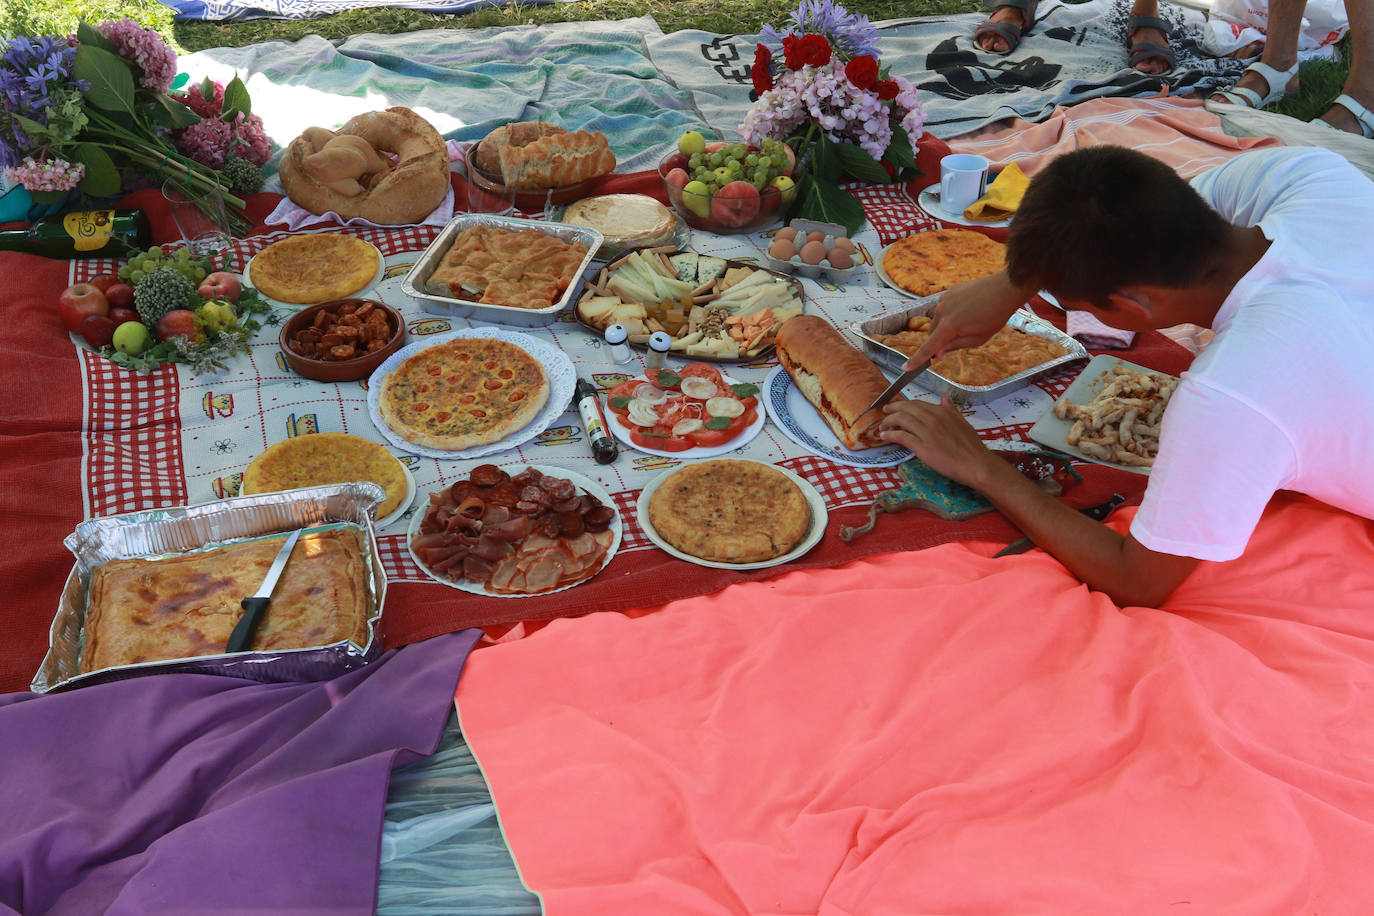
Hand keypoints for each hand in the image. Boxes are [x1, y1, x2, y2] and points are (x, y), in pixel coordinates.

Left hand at [877, 394, 998, 487]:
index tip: (897, 407)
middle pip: (906, 408)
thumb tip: (945, 395)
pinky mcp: (922, 447)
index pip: (917, 404)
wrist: (976, 464)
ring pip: (900, 420)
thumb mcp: (962, 422)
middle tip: (884, 412)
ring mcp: (927, 432)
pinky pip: (900, 436)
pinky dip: (889, 434)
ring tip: (882, 426)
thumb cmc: (971, 446)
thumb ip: (950, 409)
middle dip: (892, 408)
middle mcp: (933, 418)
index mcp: (942, 411)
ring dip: (888, 421)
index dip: (904, 405)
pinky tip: (884, 436)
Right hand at [903, 269, 1036, 369]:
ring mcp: (944, 299)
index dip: (916, 360)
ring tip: (968, 321)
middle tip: (959, 339)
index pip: (928, 347)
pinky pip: (944, 307)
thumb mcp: (977, 339)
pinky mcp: (949, 291)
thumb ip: (954, 346)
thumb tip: (937, 352)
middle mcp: (941, 312)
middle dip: (940, 340)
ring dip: (946, 325)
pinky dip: (951, 313)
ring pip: (937, 320)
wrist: (1004, 289)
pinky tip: (968, 310)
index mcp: (948, 327)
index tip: (906, 368)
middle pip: (932, 333)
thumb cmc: (994, 316)